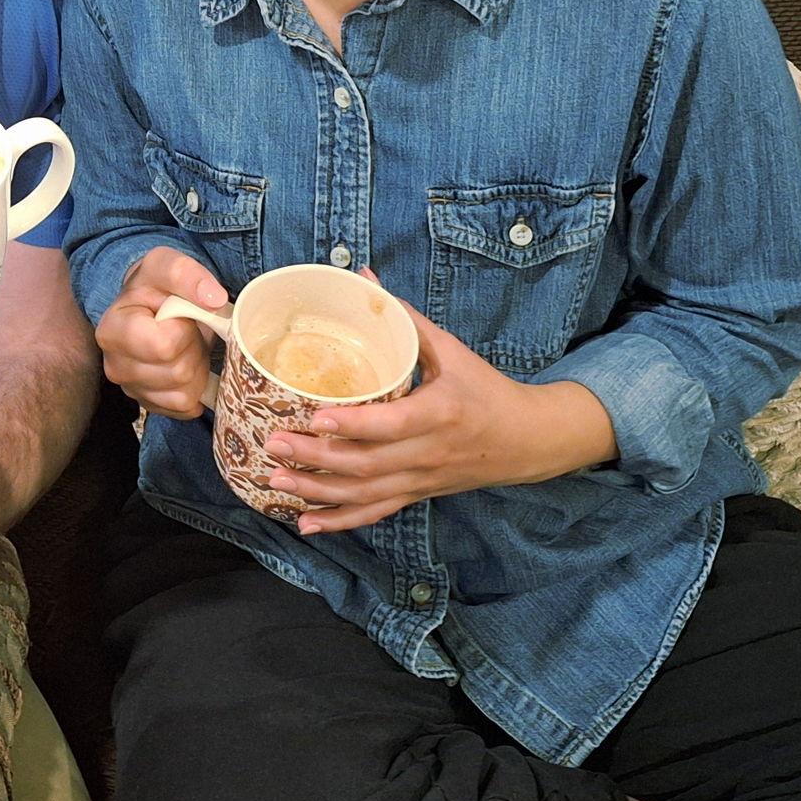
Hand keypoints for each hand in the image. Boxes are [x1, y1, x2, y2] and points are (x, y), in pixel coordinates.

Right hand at [94, 245, 227, 419]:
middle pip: (177, 373)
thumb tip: (214, 298)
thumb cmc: (155, 286)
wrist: (147, 303)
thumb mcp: (167, 265)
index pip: (164, 346)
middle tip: (187, 331)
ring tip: (186, 347)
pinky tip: (186, 365)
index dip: (183, 329)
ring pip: (184, 395)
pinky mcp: (148, 405)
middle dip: (193, 350)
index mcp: (113, 331)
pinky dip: (194, 389)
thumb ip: (187, 274)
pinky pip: (184, 409)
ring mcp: (131, 389)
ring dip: (196, 369)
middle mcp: (115, 366)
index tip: (179, 313)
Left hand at [264, 297, 615, 533]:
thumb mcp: (452, 351)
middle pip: (367, 464)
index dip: (354, 424)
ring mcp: (420, 480)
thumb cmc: (484, 389)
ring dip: (317, 491)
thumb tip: (363, 278)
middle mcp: (428, 453)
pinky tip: (307, 523)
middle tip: (274, 443)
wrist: (527, 440)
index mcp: (440, 413)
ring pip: (365, 494)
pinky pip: (375, 512)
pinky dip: (340, 520)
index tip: (316, 416)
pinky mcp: (416, 495)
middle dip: (317, 457)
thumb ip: (404, 319)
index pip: (393, 424)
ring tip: (276, 479)